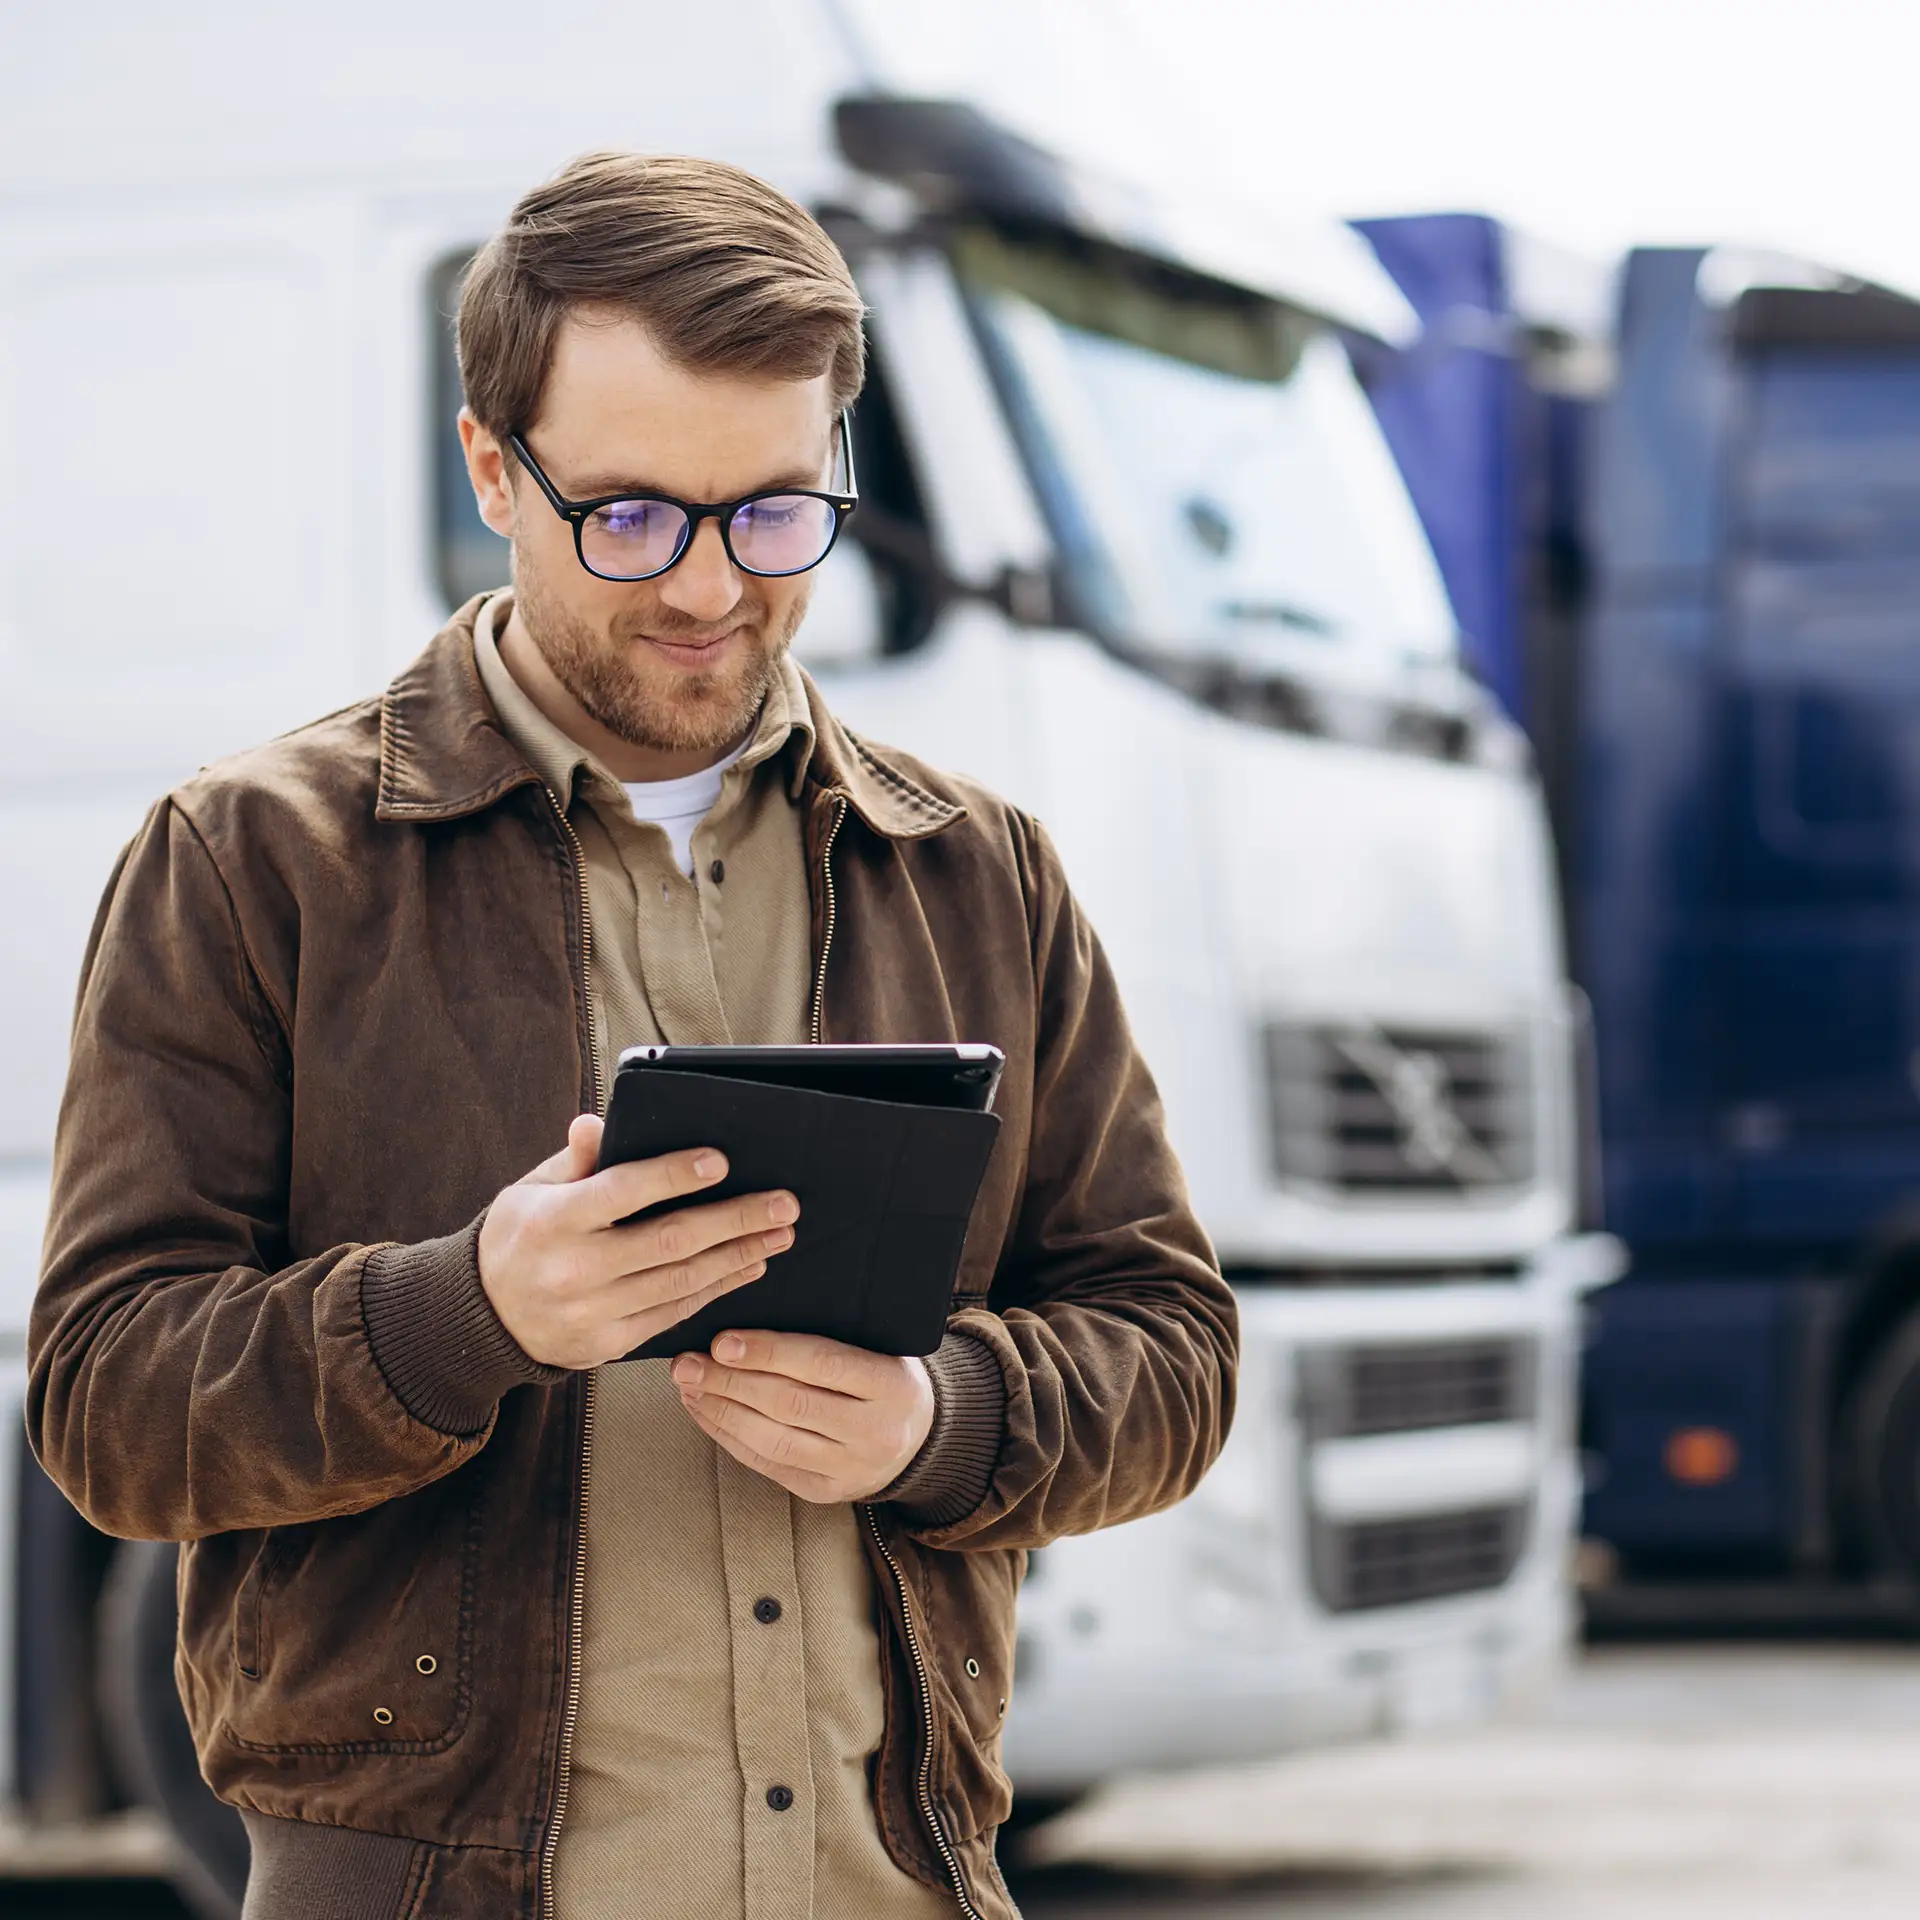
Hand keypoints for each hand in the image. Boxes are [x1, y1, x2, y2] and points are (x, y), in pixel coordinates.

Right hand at [477, 1114, 797, 1368]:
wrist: (485, 1318)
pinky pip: (675, 1313)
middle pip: (669, 1241)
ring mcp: (594, 1312)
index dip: (674, 1176)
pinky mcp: (610, 1343)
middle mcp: (575, 1269)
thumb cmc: (520, 1237)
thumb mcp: (532, 1189)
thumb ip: (574, 1159)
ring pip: (682, 1281)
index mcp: (554, 1221)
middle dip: (734, 1220)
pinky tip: (747, 1267)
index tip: (720, 1162)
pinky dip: (717, 1288)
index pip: (623, 1192)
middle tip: (782, 1203)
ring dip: (739, 1256)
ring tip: (779, 1234)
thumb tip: (596, 1122)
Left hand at [671, 1331, 935, 1502]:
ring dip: (721, 1410)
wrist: (920, 1437)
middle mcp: (875, 1431)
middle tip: (687, 1362)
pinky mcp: (824, 1491)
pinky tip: (704, 1411)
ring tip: (688, 1385)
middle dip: (730, 1381)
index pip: (821, 1364)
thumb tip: (752, 1313)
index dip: (768, 1352)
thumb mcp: (880, 1344)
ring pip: (773, 1440)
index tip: (721, 1341)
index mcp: (892, 1385)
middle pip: (790, 1404)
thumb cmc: (886, 1374)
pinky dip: (728, 1436)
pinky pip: (767, 1463)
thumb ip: (831, 1331)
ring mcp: (850, 1467)